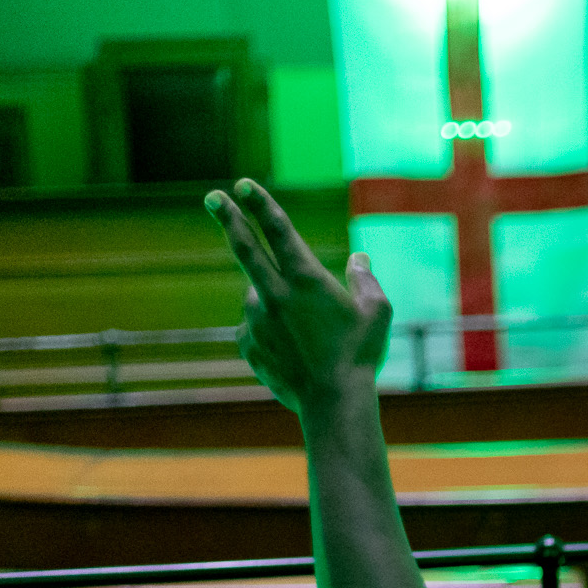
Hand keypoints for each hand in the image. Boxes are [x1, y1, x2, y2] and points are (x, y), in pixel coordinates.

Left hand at [206, 179, 390, 415]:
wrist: (333, 403)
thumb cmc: (359, 356)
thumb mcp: (377, 312)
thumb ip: (365, 279)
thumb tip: (359, 258)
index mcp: (305, 279)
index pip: (278, 229)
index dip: (260, 203)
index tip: (243, 185)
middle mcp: (273, 294)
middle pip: (244, 247)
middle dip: (227, 217)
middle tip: (211, 198)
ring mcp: (256, 320)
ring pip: (260, 297)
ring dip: (276, 304)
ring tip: (307, 337)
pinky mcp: (248, 345)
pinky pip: (256, 330)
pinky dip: (270, 333)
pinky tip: (295, 354)